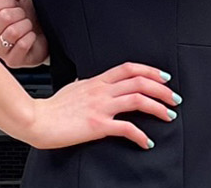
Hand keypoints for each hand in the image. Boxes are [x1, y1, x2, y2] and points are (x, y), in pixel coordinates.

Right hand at [0, 0, 49, 68]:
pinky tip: (31, 38)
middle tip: (23, 17)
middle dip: (20, 13)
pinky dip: (31, 37)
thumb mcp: (20, 0)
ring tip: (28, 27)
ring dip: (27, 25)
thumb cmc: (28, 19)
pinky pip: (22, 44)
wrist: (44, 36)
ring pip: (13, 31)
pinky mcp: (11, 61)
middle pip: (4, 17)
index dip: (8, 1)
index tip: (14, 4)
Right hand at [23, 61, 178, 149]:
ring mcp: (101, 107)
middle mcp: (102, 91)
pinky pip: (126, 128)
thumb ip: (86, 84)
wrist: (36, 120)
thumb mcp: (72, 87)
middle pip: (140, 82)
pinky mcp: (98, 125)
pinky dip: (141, 135)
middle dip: (162, 89)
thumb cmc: (51, 107)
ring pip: (138, 100)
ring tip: (168, 116)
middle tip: (174, 99)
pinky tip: (147, 142)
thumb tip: (91, 81)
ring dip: (158, 108)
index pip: (130, 68)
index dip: (151, 71)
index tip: (164, 78)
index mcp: (97, 81)